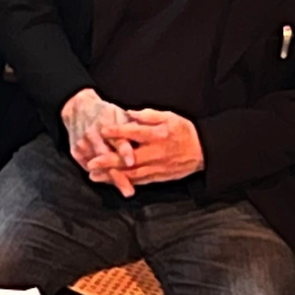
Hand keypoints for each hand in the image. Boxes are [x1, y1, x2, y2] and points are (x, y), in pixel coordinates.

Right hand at [61, 88, 137, 195]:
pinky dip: (102, 176)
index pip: (117, 139)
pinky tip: (113, 184)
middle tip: (129, 191)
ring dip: (111, 179)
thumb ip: (135, 125)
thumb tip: (157, 134)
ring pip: (98, 167)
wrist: (78, 108)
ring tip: (125, 190)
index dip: (124, 151)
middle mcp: (93, 134)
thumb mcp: (120, 114)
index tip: (132, 162)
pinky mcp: (76, 151)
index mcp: (106, 122)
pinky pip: (89, 167)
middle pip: (106, 159)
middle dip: (118, 175)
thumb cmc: (107, 113)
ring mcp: (83, 144)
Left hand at [89, 109, 204, 185]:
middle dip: (109, 162)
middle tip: (91, 163)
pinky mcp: (158, 177)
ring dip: (111, 175)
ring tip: (94, 175)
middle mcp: (156, 153)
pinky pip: (139, 181)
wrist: (203, 152)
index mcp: (158, 135)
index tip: (101, 130)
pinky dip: (123, 181)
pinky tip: (110, 181)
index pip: (135, 133)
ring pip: (131, 173)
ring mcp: (157, 167)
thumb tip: (128, 113)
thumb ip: (148, 115)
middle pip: (129, 159)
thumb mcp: (169, 117)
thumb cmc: (184, 131)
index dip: (117, 132)